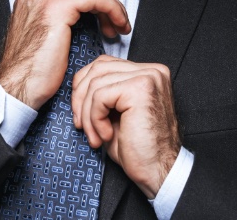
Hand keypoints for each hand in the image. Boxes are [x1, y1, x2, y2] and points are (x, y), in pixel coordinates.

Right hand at [0, 0, 130, 109]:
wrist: (16, 89)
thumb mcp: (41, 39)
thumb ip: (55, 20)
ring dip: (112, 4)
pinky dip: (111, 8)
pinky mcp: (55, 9)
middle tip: (119, 8)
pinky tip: (116, 24)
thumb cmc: (30, 74)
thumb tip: (81, 18)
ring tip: (119, 25)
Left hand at [71, 55, 180, 197]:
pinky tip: (105, 135)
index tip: (80, 114)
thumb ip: (104, 93)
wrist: (158, 172)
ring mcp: (148, 76)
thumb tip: (78, 84)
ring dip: (87, 113)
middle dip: (81, 98)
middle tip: (81, 125)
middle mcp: (151, 71)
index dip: (84, 87)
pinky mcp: (140, 88)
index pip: (105, 64)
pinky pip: (100, 96)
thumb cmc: (138, 149)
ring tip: (95, 136)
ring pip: (96, 82)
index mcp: (147, 73)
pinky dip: (95, 118)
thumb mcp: (116, 114)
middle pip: (98, 68)